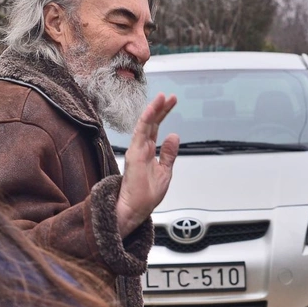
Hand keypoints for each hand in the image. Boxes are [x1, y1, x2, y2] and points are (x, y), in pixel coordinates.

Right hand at [115, 93, 179, 237]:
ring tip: (162, 97)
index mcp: (148, 151)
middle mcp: (141, 148)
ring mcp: (137, 150)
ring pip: (145, 125)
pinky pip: (140, 133)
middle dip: (161, 108)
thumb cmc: (145, 195)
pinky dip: (146, 120)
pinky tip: (152, 110)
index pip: (156, 128)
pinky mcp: (134, 154)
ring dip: (153, 110)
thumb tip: (174, 136)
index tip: (172, 101)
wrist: (135, 210)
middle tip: (170, 96)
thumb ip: (168, 153)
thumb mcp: (165, 171)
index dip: (163, 114)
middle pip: (151, 123)